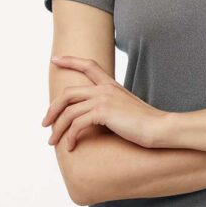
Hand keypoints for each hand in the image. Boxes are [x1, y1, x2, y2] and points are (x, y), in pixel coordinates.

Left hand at [42, 56, 168, 150]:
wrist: (160, 128)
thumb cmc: (146, 123)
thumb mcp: (126, 109)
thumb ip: (111, 107)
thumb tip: (96, 117)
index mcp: (111, 85)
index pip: (88, 65)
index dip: (70, 61)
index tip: (54, 60)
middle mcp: (105, 88)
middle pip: (68, 93)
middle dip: (52, 108)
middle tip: (45, 123)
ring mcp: (104, 99)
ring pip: (68, 111)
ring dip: (57, 128)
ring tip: (52, 142)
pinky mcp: (103, 112)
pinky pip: (76, 124)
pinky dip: (70, 137)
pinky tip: (71, 146)